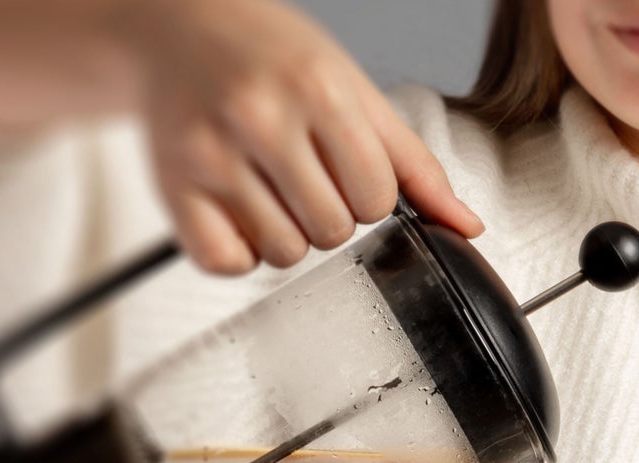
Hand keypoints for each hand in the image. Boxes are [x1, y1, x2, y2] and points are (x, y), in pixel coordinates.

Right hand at [119, 0, 483, 271]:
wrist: (176, 24)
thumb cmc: (272, 58)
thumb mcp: (355, 91)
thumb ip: (415, 165)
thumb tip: (467, 226)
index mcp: (318, 89)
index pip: (377, 200)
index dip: (366, 194)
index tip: (340, 164)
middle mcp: (260, 116)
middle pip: (333, 233)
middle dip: (326, 214)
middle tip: (298, 171)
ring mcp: (209, 153)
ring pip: (283, 255)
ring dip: (284, 234)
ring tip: (265, 185)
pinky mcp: (172, 186)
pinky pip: (226, 263)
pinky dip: (236, 251)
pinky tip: (233, 206)